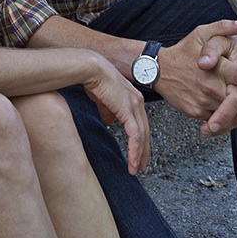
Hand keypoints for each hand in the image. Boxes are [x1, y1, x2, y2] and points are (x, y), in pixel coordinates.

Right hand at [84, 59, 149, 175]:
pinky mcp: (128, 111)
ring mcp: (134, 106)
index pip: (140, 122)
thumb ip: (108, 111)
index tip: (138, 151)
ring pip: (142, 136)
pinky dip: (134, 151)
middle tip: (141, 165)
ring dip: (139, 154)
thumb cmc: (94, 79)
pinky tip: (132, 161)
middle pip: (145, 131)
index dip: (140, 139)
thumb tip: (110, 122)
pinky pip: (135, 135)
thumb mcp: (103, 99)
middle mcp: (137, 101)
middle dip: (144, 150)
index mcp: (133, 97)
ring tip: (135, 168)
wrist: (91, 69)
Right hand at [156, 19, 236, 136]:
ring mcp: (203, 101)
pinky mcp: (196, 112)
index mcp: (215, 67)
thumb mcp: (202, 33)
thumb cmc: (183, 50)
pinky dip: (232, 121)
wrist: (157, 69)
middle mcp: (210, 86)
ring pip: (232, 115)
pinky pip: (218, 120)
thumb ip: (224, 27)